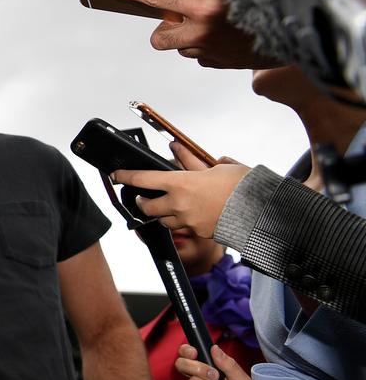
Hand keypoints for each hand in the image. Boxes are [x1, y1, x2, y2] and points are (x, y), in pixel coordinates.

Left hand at [109, 0, 279, 69]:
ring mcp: (212, 52)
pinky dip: (204, 46)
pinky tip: (222, 34)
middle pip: (159, 38)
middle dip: (162, 28)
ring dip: (186, 36)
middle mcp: (203, 33)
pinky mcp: (224, 64)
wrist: (303, 26)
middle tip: (176, 16)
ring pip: (182, 49)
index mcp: (203, 6)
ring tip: (208, 21)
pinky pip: (201, 57)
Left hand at [113, 161, 250, 236]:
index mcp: (180, 182)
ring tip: (171, 204)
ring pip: (164, 220)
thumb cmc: (242, 185)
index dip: (125, 176)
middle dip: (142, 202)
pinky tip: (193, 213)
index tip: (116, 175)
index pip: (143, 179)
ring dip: (163, 213)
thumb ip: (192, 159)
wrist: (262, 212)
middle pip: (146, 206)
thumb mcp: (216, 167)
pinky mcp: (198, 232)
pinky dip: (183, 220)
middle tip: (144, 197)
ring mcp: (187, 220)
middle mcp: (179, 203)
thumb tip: (177, 147)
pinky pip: (184, 227)